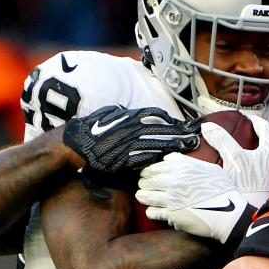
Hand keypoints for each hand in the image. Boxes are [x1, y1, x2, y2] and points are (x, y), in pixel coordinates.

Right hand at [63, 106, 200, 174]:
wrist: (74, 144)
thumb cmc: (89, 129)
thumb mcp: (106, 114)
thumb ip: (119, 113)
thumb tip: (124, 109)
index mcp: (128, 116)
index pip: (155, 114)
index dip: (171, 120)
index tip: (183, 124)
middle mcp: (130, 128)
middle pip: (161, 128)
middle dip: (179, 131)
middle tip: (194, 134)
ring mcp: (128, 144)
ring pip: (156, 142)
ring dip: (174, 144)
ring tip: (189, 145)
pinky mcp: (123, 159)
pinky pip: (144, 156)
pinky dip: (157, 156)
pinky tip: (169, 157)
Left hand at [135, 153, 252, 244]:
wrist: (230, 214)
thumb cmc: (223, 190)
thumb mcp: (210, 168)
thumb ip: (187, 161)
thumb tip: (169, 158)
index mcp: (182, 167)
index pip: (155, 166)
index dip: (148, 171)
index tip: (147, 174)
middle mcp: (174, 181)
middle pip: (148, 180)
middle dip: (144, 182)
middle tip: (143, 185)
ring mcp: (171, 198)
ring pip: (146, 196)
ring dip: (143, 196)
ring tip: (142, 196)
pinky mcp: (171, 214)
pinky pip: (153, 212)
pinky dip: (150, 211)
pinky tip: (151, 211)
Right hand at [201, 115, 268, 206]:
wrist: (258, 214)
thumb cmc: (250, 188)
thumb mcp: (233, 159)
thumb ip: (221, 140)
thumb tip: (209, 128)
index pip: (264, 126)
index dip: (253, 120)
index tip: (246, 119)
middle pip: (268, 140)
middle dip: (255, 136)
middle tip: (244, 134)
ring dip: (258, 151)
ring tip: (245, 152)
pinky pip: (268, 168)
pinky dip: (259, 165)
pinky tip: (248, 170)